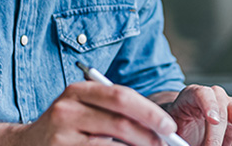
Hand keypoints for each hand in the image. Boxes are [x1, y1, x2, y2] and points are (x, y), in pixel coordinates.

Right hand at [8, 81, 178, 145]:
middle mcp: (66, 110)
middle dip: (149, 136)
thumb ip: (113, 111)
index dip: (150, 112)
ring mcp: (61, 135)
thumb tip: (158, 126)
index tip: (169, 127)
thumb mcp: (83, 110)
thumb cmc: (66, 129)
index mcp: (77, 91)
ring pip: (112, 145)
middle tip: (166, 145)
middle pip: (119, 121)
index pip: (121, 96)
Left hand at [160, 85, 231, 145]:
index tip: (213, 120)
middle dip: (220, 136)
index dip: (209, 105)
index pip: (203, 93)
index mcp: (193, 95)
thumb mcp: (170, 132)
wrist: (186, 128)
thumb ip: (173, 139)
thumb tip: (173, 144)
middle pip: (225, 110)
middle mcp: (216, 98)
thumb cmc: (179, 127)